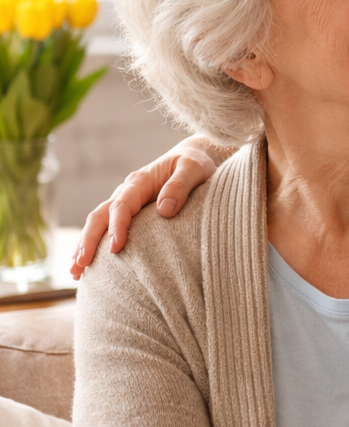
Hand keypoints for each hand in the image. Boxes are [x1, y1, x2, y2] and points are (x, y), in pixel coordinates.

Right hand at [70, 137, 231, 278]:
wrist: (194, 155)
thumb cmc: (195, 163)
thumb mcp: (194, 169)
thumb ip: (180, 186)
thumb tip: (164, 210)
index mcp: (141, 181)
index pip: (123, 205)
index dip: (117, 226)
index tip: (116, 248)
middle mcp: (128, 191)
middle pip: (100, 215)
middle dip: (88, 241)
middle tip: (80, 266)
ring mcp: (126, 200)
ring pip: (98, 222)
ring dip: (85, 245)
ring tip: (75, 271)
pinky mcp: (130, 211)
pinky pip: (106, 226)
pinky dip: (95, 244)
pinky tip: (88, 264)